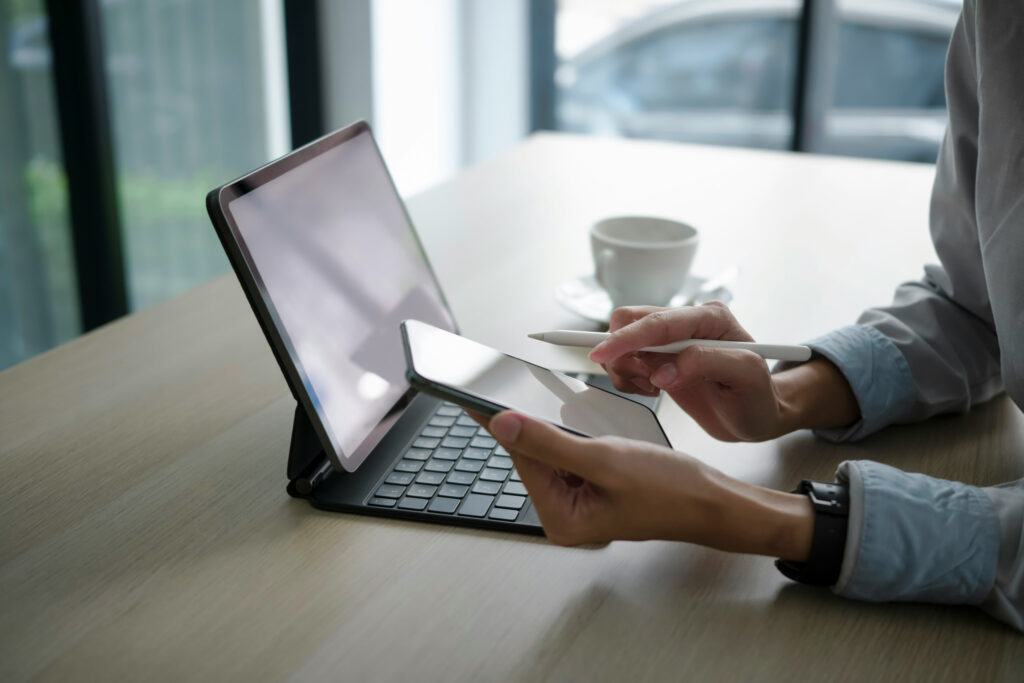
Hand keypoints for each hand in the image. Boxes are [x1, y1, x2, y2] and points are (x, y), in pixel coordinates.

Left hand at [479, 411, 812, 558]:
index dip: (499, 421)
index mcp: (560, 518)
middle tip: (501, 381)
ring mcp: (578, 500)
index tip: (470, 393)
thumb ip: (549, 442)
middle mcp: (564, 513)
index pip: (521, 458)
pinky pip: (567, 451)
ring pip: (548, 450)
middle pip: (531, 455)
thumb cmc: (670, 490)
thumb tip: (502, 424)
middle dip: (524, 421)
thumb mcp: (605, 460)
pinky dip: (566, 430)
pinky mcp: (591, 485)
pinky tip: (565, 414)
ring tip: (529, 394)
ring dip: (546, 424)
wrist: (714, 501)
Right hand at [589, 302, 790, 441]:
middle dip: (624, 354)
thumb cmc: (758, 396)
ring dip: (627, 369)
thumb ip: (707, 363)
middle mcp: (686, 321)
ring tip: (655, 389)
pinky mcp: (657, 356)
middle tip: (648, 382)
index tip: (601, 354)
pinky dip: (628, 378)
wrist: (755, 415)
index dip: (627, 338)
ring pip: (622, 341)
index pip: (658, 322)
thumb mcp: (747, 376)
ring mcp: (669, 338)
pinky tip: (653, 389)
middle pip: (629, 320)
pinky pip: (624, 359)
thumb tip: (663, 370)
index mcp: (710, 317)